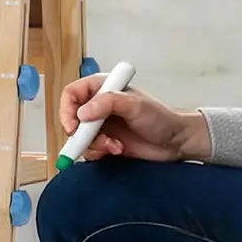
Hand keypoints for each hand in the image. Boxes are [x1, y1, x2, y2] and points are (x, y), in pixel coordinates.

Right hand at [59, 76, 211, 163]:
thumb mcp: (134, 105)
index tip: (74, 126)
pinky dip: (100, 153)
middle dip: (81, 133)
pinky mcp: (105, 143)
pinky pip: (89, 151)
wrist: (175, 142)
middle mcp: (97, 106)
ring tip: (114, 146)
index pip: (71, 94)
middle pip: (71, 119)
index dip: (67, 110)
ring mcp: (100, 126)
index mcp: (101, 89)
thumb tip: (81, 113)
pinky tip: (118, 151)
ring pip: (79, 138)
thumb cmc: (159, 117)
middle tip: (95, 140)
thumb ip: (107, 103)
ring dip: (94, 145)